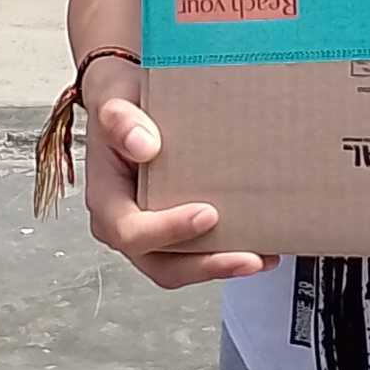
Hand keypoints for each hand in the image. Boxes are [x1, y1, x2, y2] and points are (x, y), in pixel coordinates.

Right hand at [85, 80, 277, 291]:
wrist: (129, 102)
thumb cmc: (120, 105)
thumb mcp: (114, 102)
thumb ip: (121, 121)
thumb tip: (143, 144)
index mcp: (107, 199)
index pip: (131, 231)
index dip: (169, 231)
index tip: (207, 214)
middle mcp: (126, 223)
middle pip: (161, 265)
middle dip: (206, 266)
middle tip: (247, 257)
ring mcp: (152, 231)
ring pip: (184, 267)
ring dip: (223, 266)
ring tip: (262, 257)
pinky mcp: (176, 230)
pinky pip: (199, 254)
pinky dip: (228, 255)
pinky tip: (260, 248)